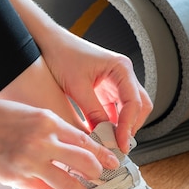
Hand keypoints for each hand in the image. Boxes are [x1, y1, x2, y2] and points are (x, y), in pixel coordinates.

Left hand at [0, 0, 152, 151]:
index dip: (128, 126)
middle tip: (119, 146)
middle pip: (139, 106)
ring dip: (122, 126)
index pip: (134, 102)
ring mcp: (116, 81)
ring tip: (110, 143)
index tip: (120, 143)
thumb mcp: (77, 87)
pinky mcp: (107, 89)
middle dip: (131, 126)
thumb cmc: (62, 55)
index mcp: (121, 68)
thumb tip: (104, 136)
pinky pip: (116, 109)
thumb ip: (94, 112)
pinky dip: (112, 122)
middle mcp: (123, 74)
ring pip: (130, 109)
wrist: (49, 43)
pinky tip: (102, 134)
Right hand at [0, 96, 117, 188]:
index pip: (85, 140)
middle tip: (101, 178)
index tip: (112, 161)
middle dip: (97, 173)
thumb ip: (52, 128)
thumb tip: (74, 144)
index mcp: (47, 120)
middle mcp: (42, 141)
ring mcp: (30, 161)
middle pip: (85, 162)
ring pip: (70, 183)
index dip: (102, 154)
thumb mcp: (29, 112)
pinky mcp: (17, 178)